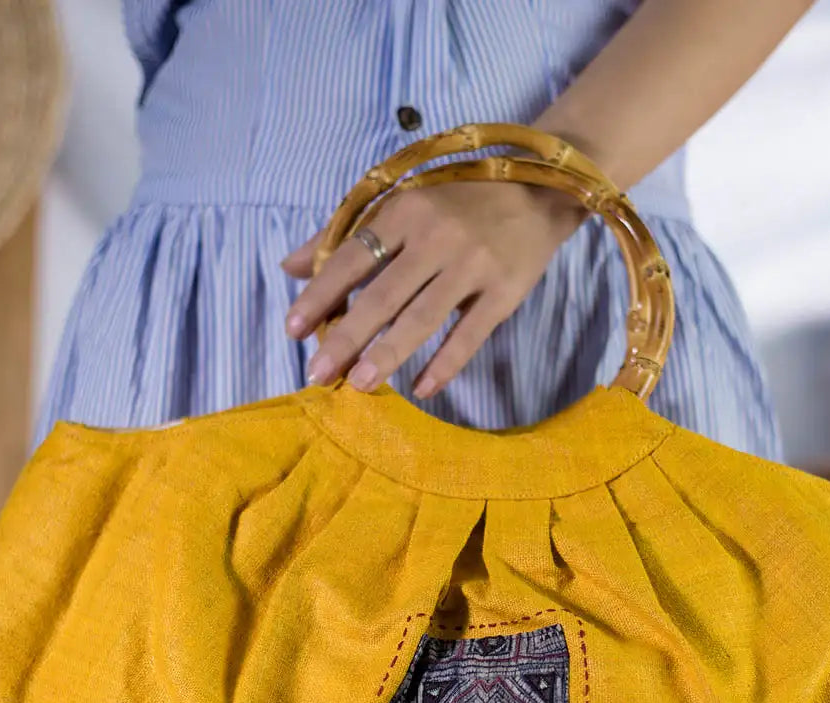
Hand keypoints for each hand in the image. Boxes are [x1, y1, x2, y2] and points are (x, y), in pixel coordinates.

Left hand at [281, 181, 585, 398]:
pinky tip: (422, 388)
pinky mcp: (504, 291)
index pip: (352, 257)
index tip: (293, 330)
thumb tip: (290, 267)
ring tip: (361, 384)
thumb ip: (344, 234)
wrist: (539, 188)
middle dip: (347, 336)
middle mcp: (436, 237)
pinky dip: (445, 364)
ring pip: (422, 317)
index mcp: (405, 210)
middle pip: (383, 295)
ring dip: (389, 354)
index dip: (320, 294)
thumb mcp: (401, 202)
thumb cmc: (459, 199)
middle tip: (318, 373)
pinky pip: (470, 334)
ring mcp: (472, 266)